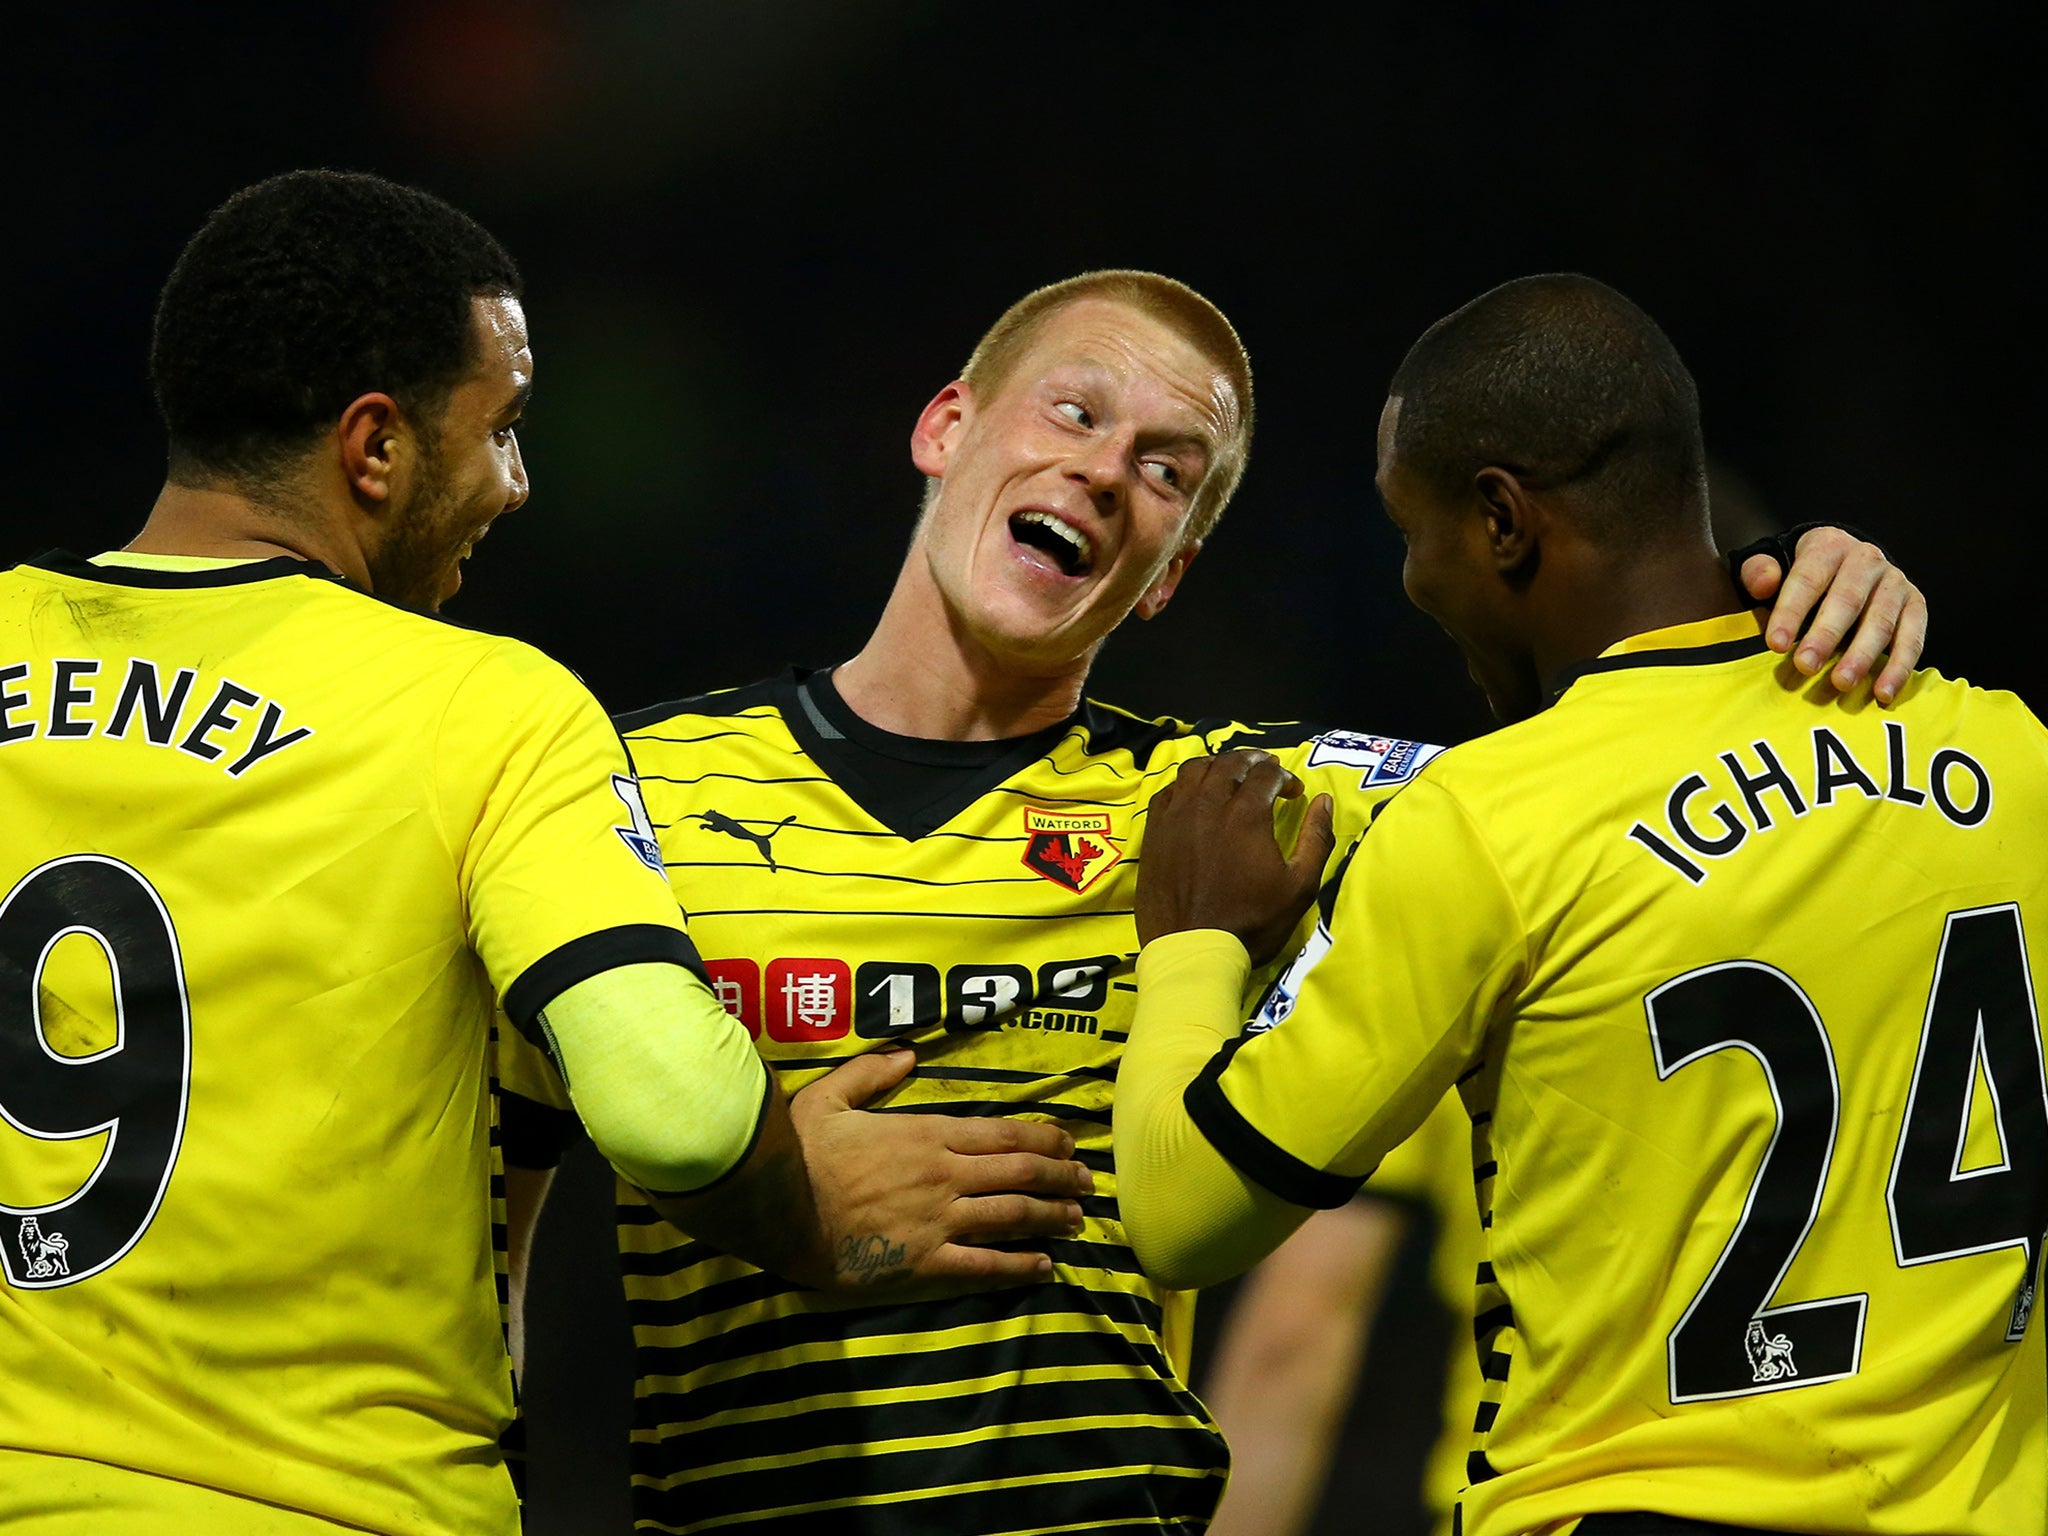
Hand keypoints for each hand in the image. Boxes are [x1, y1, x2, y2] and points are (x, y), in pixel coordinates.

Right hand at [789, 1048, 1092, 1290]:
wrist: (777, 1209)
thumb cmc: (798, 1152)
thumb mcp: (829, 1096)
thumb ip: (870, 1071)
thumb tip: (907, 1053)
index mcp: (927, 1134)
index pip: (1002, 1135)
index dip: (1042, 1140)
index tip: (1068, 1143)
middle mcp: (944, 1175)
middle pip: (1019, 1174)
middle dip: (1060, 1177)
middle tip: (1087, 1183)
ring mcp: (938, 1220)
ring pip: (1012, 1217)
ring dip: (1051, 1218)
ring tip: (1077, 1221)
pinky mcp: (925, 1263)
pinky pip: (983, 1265)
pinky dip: (1018, 1267)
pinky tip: (1043, 1268)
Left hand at [1136, 749, 1336, 965]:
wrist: (1193, 950)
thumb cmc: (1252, 922)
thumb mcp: (1299, 886)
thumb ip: (1316, 839)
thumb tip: (1324, 800)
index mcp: (1246, 814)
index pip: (1266, 774)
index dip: (1284, 776)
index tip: (1293, 792)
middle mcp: (1208, 805)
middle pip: (1229, 763)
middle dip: (1251, 760)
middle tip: (1264, 768)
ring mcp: (1176, 816)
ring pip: (1194, 770)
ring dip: (1216, 765)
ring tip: (1229, 773)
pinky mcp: (1154, 832)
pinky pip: (1167, 792)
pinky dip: (1184, 786)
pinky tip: (1193, 796)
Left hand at [1740, 525, 1925, 704]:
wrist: (1845, 562)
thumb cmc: (1802, 573)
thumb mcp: (1773, 561)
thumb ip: (1759, 571)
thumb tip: (1764, 584)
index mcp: (1828, 546)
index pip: (1808, 578)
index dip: (1791, 612)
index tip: (1776, 644)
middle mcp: (1866, 560)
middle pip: (1847, 599)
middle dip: (1826, 635)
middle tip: (1805, 666)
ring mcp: (1895, 582)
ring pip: (1881, 620)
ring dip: (1862, 655)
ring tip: (1841, 683)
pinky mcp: (1915, 605)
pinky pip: (1912, 636)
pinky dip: (1899, 667)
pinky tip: (1883, 693)